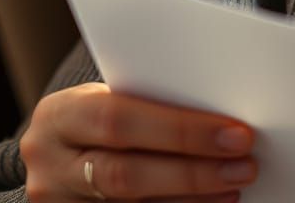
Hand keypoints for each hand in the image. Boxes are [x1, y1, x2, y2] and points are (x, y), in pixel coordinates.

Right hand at [20, 82, 256, 201]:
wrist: (57, 155)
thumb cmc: (99, 118)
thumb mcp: (106, 100)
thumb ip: (148, 105)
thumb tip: (223, 116)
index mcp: (58, 116)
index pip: (118, 120)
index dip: (180, 130)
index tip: (235, 133)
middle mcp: (50, 165)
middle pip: (126, 174)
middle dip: (193, 170)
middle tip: (244, 163)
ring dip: (193, 197)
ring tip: (235, 183)